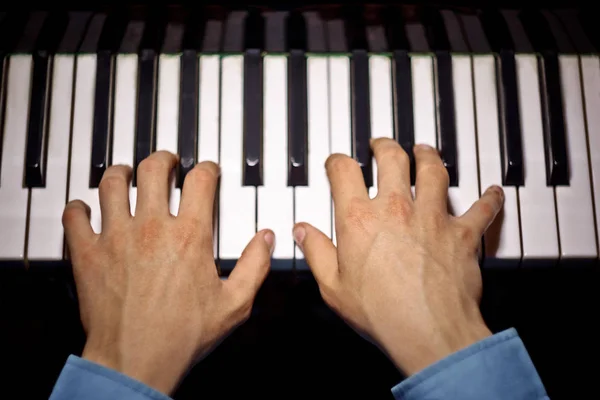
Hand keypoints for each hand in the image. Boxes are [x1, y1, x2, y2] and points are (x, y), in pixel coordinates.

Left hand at [62, 151, 273, 393]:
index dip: (207, 169)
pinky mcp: (88, 254)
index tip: (207, 171)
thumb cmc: (182, 336)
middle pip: (153, 170)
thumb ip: (254, 265)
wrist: (136, 361)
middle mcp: (152, 228)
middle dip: (163, 159)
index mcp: (189, 236)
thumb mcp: (234, 303)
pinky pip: (75, 217)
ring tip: (125, 173)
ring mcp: (116, 238)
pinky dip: (78, 207)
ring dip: (120, 172)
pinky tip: (84, 208)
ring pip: (111, 184)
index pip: (200, 181)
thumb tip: (266, 238)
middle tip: (167, 162)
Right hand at [293, 139, 501, 374]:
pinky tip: (493, 192)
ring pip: (434, 171)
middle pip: (392, 159)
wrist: (429, 332)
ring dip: (428, 156)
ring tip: (424, 150)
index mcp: (360, 220)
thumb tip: (302, 231)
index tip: (337, 163)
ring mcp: (432, 218)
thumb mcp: (333, 286)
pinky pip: (481, 208)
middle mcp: (396, 209)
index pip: (344, 172)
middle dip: (384, 146)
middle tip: (381, 145)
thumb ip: (316, 251)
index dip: (337, 162)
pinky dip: (489, 199)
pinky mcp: (462, 234)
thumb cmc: (381, 313)